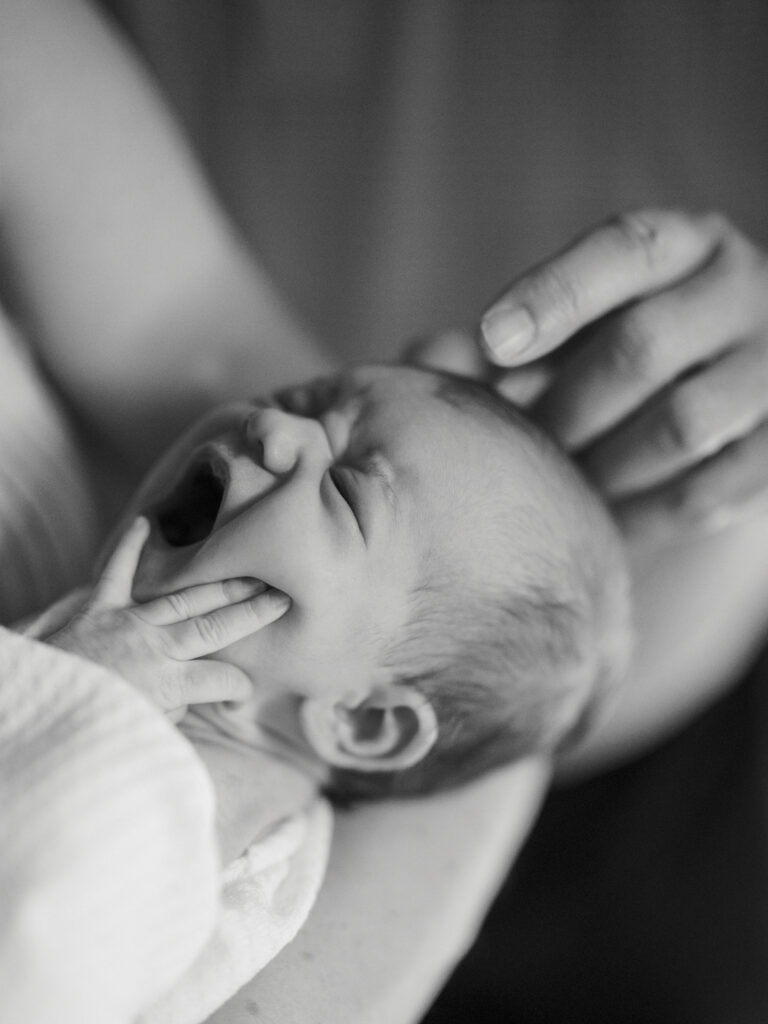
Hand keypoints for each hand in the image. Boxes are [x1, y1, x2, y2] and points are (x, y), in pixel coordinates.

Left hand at [46, 517, 289, 720]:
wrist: (38, 706)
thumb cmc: (92, 725)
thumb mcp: (142, 733)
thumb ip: (171, 712)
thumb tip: (184, 698)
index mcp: (167, 684)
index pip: (221, 681)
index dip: (238, 686)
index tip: (247, 690)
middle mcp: (155, 647)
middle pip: (216, 627)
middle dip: (254, 612)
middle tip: (284, 595)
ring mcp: (128, 622)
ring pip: (185, 598)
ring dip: (221, 585)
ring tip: (252, 572)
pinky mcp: (98, 608)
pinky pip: (116, 572)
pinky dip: (129, 546)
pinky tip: (144, 522)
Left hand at [474, 209, 767, 546]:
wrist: (724, 383)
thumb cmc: (619, 346)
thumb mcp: (575, 319)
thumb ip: (503, 336)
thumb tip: (424, 360)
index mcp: (684, 244)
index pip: (624, 250)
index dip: (555, 296)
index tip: (492, 341)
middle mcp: (738, 290)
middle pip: (644, 346)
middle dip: (565, 404)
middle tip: (519, 439)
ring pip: (683, 423)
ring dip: (602, 464)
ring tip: (556, 482)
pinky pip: (713, 490)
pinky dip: (645, 513)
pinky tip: (599, 520)